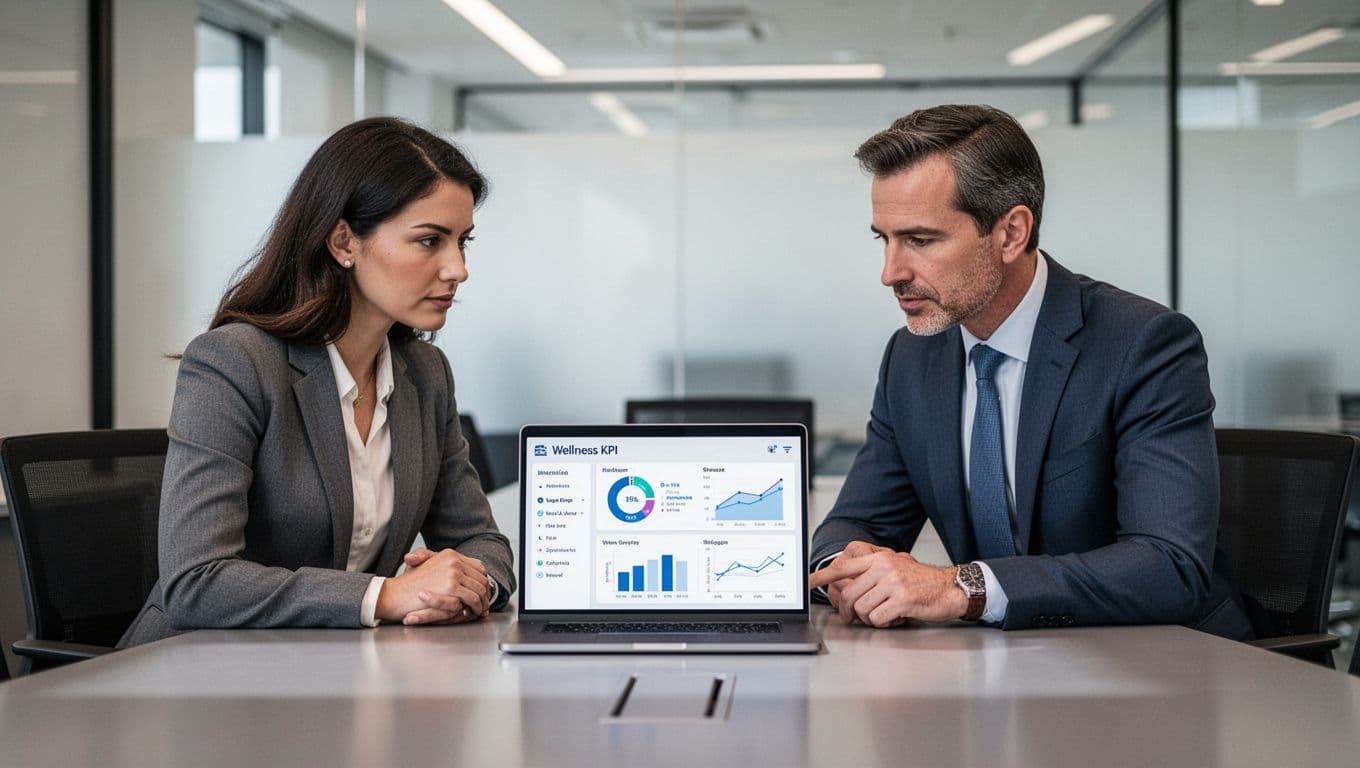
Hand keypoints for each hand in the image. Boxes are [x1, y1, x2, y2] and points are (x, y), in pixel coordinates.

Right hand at [376, 548, 491, 624]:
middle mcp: (453, 560)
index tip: (484, 591)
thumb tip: (464, 572)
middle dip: (485, 592)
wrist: (395, 593)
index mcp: (449, 554)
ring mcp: (453, 572)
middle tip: (486, 603)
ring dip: (483, 601)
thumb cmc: (409, 585)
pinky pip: (472, 598)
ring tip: (482, 610)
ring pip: (479, 588)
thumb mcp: (427, 567)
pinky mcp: (451, 586)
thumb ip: (445, 566)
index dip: (482, 580)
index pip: (477, 567)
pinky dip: (477, 606)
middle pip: (481, 577)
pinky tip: (475, 612)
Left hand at [809, 546, 965, 627]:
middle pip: (848, 594)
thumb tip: (845, 584)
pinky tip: (896, 618)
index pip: (843, 566)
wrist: (951, 588)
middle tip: (852, 617)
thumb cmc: (922, 582)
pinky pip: (877, 618)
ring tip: (885, 614)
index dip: (822, 576)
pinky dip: (884, 623)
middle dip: (847, 612)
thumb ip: (872, 571)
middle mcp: (883, 567)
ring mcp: (893, 583)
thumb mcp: (896, 566)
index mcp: (879, 558)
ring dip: (870, 618)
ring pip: (861, 609)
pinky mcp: (902, 600)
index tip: (806, 582)